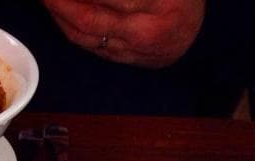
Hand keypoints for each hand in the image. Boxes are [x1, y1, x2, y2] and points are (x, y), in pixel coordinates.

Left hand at [42, 0, 204, 67]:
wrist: (195, 31)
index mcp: (159, 4)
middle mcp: (146, 32)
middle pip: (89, 18)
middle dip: (60, 2)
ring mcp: (134, 52)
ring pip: (85, 36)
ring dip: (59, 15)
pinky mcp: (124, 62)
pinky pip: (90, 46)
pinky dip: (71, 28)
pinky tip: (60, 12)